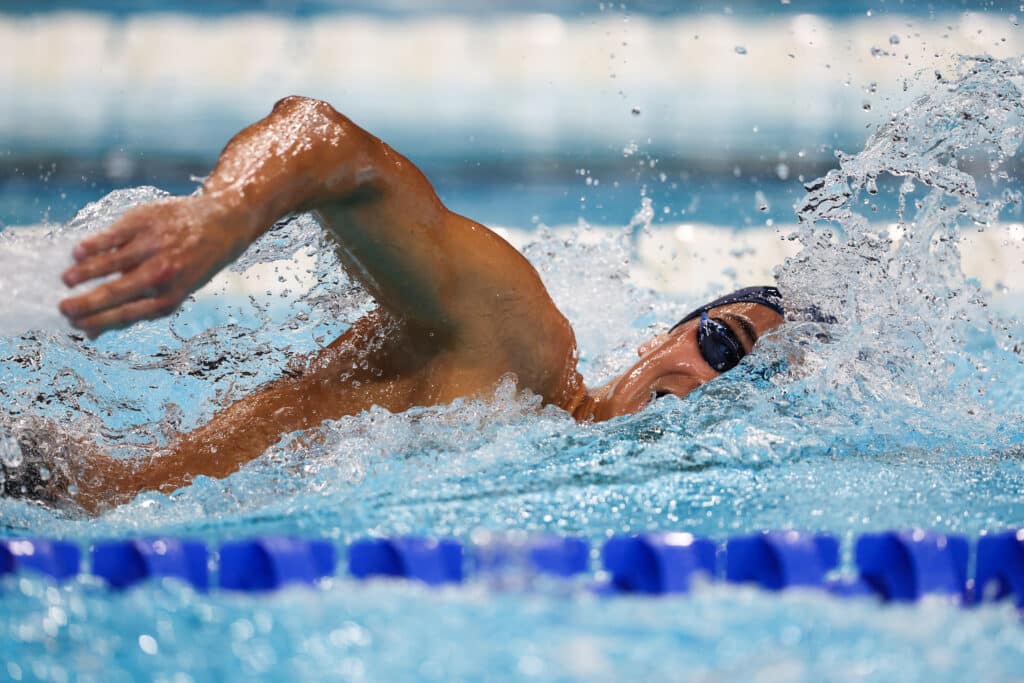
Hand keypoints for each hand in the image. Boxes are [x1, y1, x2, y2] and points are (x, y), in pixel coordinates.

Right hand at [60, 196, 253, 337]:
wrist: (220, 224)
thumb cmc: (189, 265)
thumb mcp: (172, 293)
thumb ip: (134, 311)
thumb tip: (91, 334)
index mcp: (169, 297)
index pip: (125, 315)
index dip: (97, 321)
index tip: (74, 325)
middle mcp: (162, 273)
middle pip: (115, 292)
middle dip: (85, 303)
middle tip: (62, 308)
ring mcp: (153, 246)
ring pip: (110, 263)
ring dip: (83, 273)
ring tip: (66, 280)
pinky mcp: (145, 222)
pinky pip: (112, 236)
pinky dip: (93, 245)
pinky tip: (77, 253)